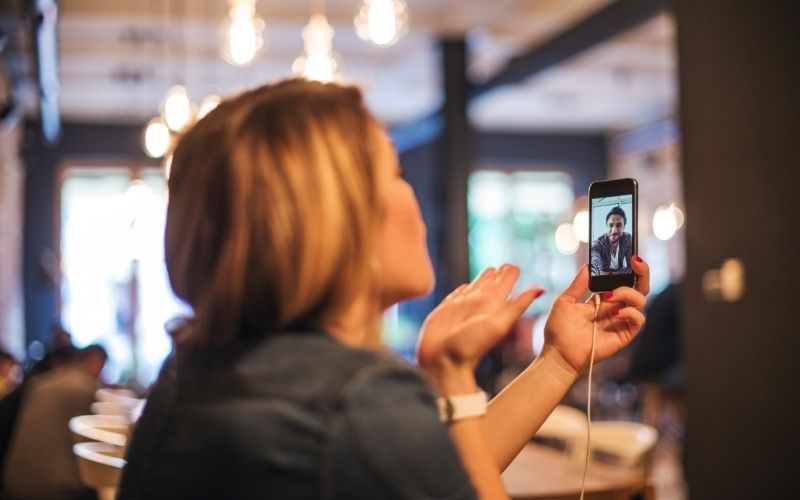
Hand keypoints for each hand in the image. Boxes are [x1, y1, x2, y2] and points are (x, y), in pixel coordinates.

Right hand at [417, 265, 543, 392]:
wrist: (443, 363)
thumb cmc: (470, 347)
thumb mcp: (498, 324)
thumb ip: (517, 305)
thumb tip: (541, 290)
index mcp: (493, 304)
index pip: (505, 282)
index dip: (510, 273)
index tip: (513, 266)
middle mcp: (479, 303)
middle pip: (491, 282)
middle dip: (498, 273)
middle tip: (506, 266)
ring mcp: (462, 306)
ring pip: (474, 286)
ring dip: (482, 278)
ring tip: (491, 271)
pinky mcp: (446, 310)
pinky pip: (456, 295)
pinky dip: (461, 290)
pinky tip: (466, 288)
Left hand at [543, 257, 649, 375]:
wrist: (558, 353)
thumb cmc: (558, 329)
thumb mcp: (564, 301)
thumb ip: (578, 284)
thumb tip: (587, 266)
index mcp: (601, 299)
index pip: (622, 280)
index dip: (627, 269)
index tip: (627, 256)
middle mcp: (614, 308)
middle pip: (638, 287)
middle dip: (641, 272)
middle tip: (635, 261)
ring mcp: (620, 321)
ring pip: (640, 300)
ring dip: (627, 292)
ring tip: (609, 296)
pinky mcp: (624, 334)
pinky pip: (638, 319)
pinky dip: (630, 312)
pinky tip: (614, 313)